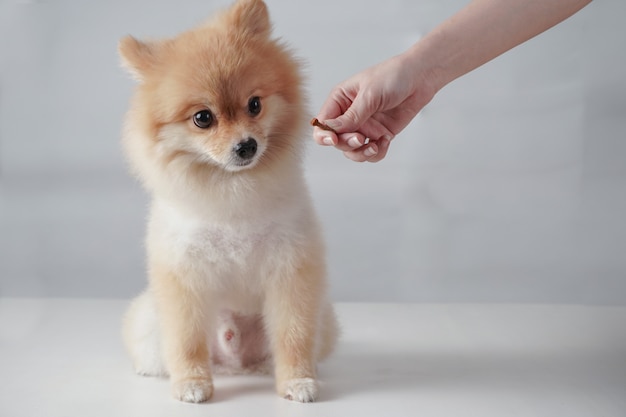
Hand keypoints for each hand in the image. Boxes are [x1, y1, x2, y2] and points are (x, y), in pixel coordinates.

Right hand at [313, 50, 435, 161]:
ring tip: (375, 145)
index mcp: (340, 100)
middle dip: (347, 143)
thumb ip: (351, 116)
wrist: (421, 78)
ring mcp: (364, 127)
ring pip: (352, 151)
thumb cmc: (393, 76)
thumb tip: (330, 131)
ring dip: (361, 153)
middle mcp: (349, 116)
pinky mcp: (379, 134)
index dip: (324, 134)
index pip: (322, 123)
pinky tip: (386, 140)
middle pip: (336, 141)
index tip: (334, 139)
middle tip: (360, 138)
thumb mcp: (369, 95)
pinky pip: (371, 153)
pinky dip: (377, 152)